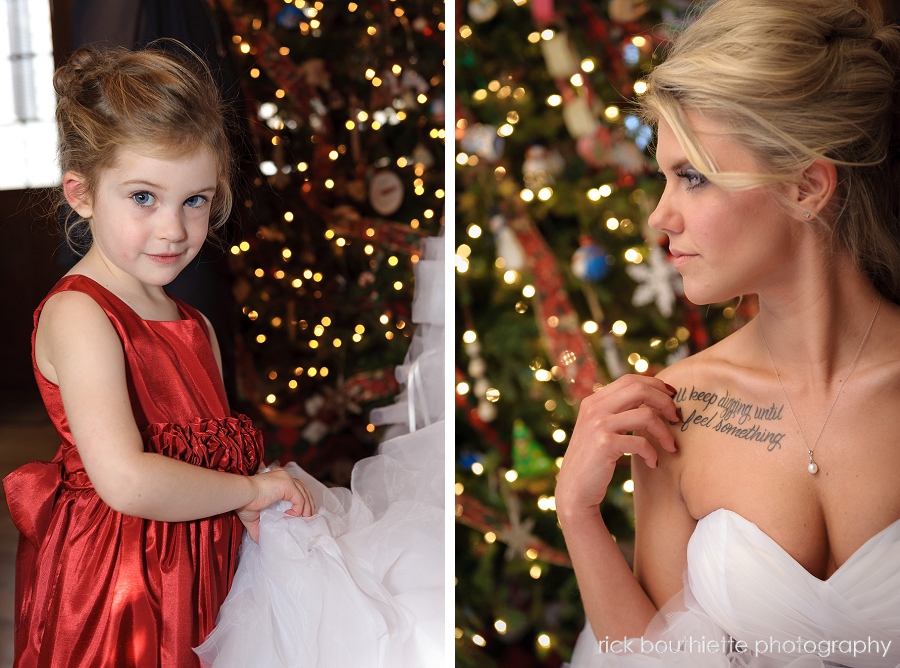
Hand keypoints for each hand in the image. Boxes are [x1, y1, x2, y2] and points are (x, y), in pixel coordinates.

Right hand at [237, 467, 315, 541]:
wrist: (241, 496)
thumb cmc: (244, 503)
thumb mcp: (254, 517)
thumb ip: (259, 527)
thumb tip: (259, 540)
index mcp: (278, 479)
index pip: (296, 488)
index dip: (302, 500)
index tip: (303, 514)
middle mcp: (284, 476)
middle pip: (303, 489)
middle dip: (308, 504)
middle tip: (308, 518)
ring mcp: (286, 479)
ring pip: (304, 494)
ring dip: (306, 508)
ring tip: (304, 520)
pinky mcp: (287, 485)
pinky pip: (299, 498)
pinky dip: (299, 508)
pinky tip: (292, 515)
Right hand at [555, 375, 679, 519]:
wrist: (573, 489)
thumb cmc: (593, 462)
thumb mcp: (600, 429)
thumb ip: (617, 412)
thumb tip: (651, 399)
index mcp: (594, 401)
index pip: (630, 380)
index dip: (656, 385)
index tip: (672, 397)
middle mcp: (594, 408)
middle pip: (640, 389)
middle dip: (665, 402)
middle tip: (677, 418)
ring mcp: (598, 424)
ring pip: (646, 415)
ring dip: (665, 432)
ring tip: (671, 446)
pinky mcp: (604, 444)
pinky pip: (641, 442)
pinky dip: (653, 453)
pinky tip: (654, 463)